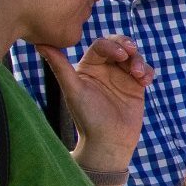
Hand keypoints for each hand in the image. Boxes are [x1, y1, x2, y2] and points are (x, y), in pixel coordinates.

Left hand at [40, 35, 153, 166]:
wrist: (108, 142)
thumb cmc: (87, 117)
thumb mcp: (73, 90)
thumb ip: (59, 66)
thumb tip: (38, 43)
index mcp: (88, 67)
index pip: (101, 46)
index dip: (112, 45)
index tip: (121, 55)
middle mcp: (105, 69)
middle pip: (119, 45)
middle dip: (127, 45)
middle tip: (132, 52)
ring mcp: (121, 77)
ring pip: (134, 57)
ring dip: (139, 61)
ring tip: (139, 75)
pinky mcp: (135, 87)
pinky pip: (144, 71)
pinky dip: (147, 71)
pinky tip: (145, 82)